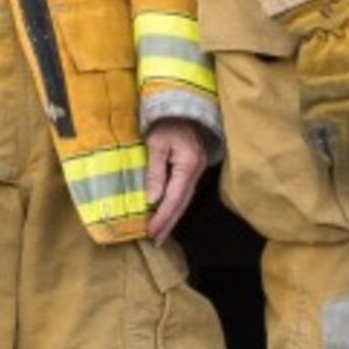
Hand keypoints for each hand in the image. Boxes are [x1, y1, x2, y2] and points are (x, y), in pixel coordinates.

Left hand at [145, 119, 214, 239]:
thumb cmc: (166, 122)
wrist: (183, 107)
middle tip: (155, 241)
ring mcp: (198, 170)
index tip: (151, 232)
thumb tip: (152, 200)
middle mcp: (196, 171)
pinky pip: (184, 192)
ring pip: (185, 200)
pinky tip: (167, 214)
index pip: (174, 198)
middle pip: (182, 204)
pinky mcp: (194, 168)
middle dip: (168, 224)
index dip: (162, 217)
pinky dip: (175, 206)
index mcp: (188, 165)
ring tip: (160, 234)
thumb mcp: (155, 144)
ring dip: (172, 217)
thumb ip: (155, 172)